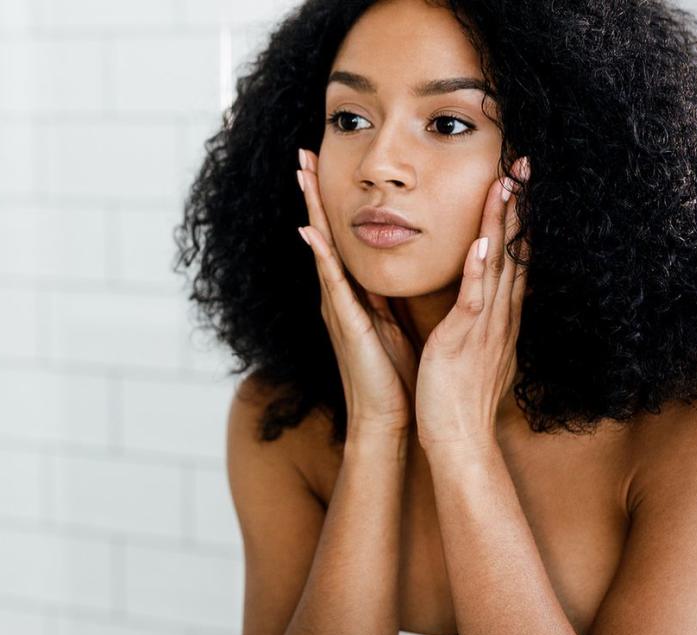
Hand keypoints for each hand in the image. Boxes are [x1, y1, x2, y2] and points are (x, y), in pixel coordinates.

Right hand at [297, 147, 419, 433]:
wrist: (387, 418)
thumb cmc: (394, 375)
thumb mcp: (393, 322)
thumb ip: (387, 295)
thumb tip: (395, 267)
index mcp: (354, 294)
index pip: (340, 238)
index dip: (330, 202)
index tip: (323, 164)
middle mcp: (339, 296)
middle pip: (323, 234)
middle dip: (313, 194)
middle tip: (301, 154)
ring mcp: (338, 308)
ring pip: (323, 249)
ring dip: (311, 211)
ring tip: (301, 176)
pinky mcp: (347, 324)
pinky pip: (332, 284)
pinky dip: (321, 256)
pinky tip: (311, 231)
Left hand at [414, 157, 530, 449]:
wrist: (458, 439)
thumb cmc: (458, 397)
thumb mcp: (473, 349)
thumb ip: (477, 320)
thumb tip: (481, 299)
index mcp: (498, 316)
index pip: (512, 257)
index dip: (517, 217)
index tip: (519, 181)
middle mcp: (499, 315)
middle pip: (513, 250)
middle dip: (519, 205)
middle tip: (524, 163)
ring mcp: (485, 326)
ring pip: (498, 264)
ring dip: (502, 222)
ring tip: (508, 183)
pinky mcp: (465, 340)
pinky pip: (475, 299)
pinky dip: (479, 270)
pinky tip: (482, 241)